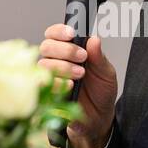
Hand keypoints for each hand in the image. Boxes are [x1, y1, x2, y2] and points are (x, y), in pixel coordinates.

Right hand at [38, 23, 116, 147]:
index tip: (71, 33)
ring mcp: (50, 78)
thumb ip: (99, 56)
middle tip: (82, 57)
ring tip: (81, 74)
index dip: (59, 31)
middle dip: (65, 50)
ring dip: (63, 67)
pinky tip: (70, 85)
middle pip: (46, 46)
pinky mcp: (47, 94)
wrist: (100, 117)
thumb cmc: (101, 92)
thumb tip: (94, 39)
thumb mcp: (106, 72)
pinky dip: (56, 83)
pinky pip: (41, 84)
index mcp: (68, 50)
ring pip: (43, 64)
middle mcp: (56, 62)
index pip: (54, 34)